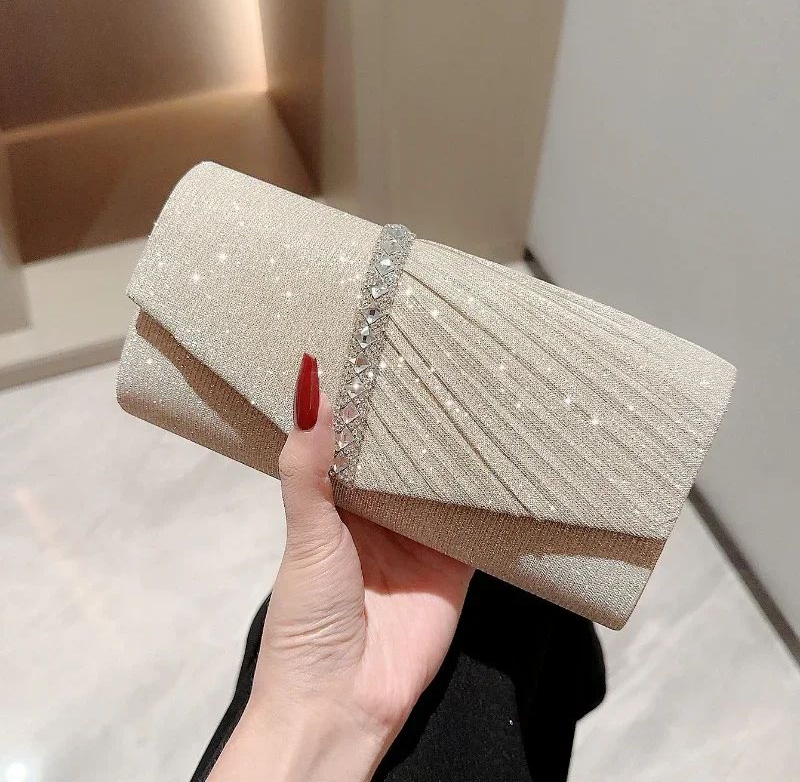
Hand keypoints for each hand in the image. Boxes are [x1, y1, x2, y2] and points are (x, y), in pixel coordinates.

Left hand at [209, 354, 472, 780]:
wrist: (342, 705)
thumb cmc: (306, 622)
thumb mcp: (306, 536)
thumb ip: (308, 470)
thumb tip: (307, 390)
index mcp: (338, 502)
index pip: (357, 440)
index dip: (369, 403)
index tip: (385, 351)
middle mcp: (381, 515)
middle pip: (407, 458)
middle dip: (423, 422)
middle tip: (447, 361)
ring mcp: (421, 539)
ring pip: (445, 484)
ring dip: (459, 454)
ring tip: (482, 395)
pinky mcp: (456, 566)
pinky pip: (478, 526)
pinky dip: (490, 501)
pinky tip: (508, 461)